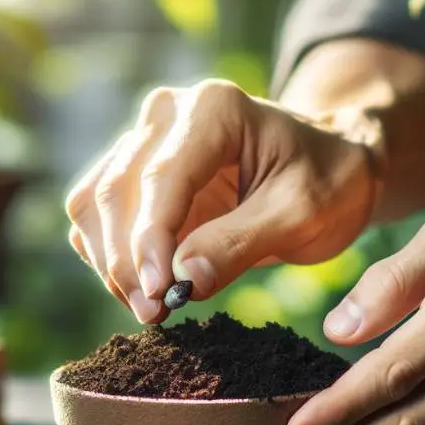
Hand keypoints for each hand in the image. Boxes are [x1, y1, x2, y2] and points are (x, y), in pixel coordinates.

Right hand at [64, 78, 377, 322]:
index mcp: (213, 110)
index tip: (158, 293)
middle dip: (127, 260)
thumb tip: (182, 279)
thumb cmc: (326, 183)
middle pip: (116, 191)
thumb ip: (241, 243)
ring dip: (111, 263)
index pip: (161, 177)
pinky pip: (97, 218)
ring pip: (94, 204)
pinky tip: (143, 291)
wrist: (330, 169)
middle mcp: (167, 115)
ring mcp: (144, 143)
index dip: (149, 239)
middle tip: (154, 314)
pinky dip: (109, 259)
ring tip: (150, 310)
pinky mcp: (135, 177)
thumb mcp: (302, 214)